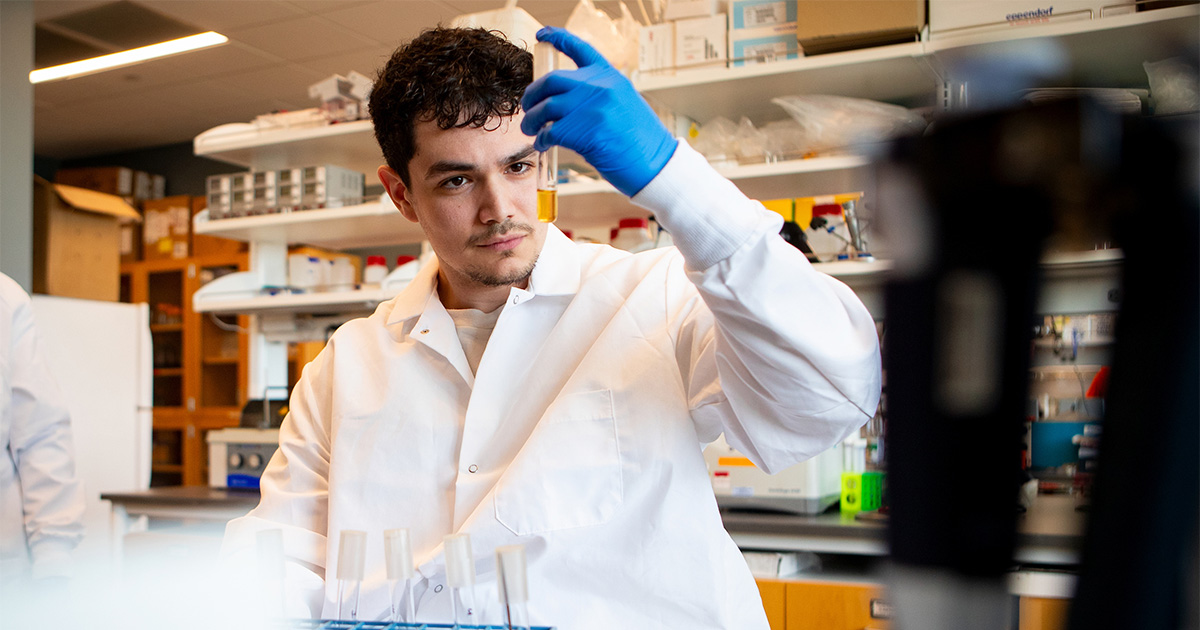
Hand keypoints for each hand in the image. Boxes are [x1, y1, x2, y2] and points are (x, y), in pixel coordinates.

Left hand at [521, 27, 676, 197]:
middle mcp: (601, 86)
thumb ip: (596, 95)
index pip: (580, 48)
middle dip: (533, 94)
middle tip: (527, 108)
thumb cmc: (640, 141)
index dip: (558, 38)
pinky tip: (543, 145)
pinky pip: (550, 130)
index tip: (543, 35)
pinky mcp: (586, 130)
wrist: (655, 164)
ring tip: (531, 130)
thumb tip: (561, 100)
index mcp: (611, 77)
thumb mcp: (623, 104)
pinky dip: (542, 139)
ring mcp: (594, 107)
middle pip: (552, 80)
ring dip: (532, 119)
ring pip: (546, 107)